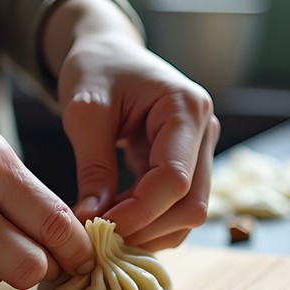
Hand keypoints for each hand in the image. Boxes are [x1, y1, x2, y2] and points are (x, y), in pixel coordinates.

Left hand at [43, 0, 219, 250]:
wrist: (107, 52)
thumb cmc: (96, 68)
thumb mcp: (84, 111)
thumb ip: (92, 166)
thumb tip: (92, 219)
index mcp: (185, 108)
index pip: (175, 179)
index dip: (140, 212)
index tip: (100, 227)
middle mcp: (204, 130)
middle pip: (192, 204)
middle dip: (147, 228)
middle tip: (101, 237)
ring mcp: (201, 149)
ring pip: (189, 213)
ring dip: (149, 231)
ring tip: (105, 227)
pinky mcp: (188, 164)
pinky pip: (176, 207)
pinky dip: (149, 222)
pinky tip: (116, 218)